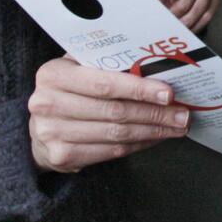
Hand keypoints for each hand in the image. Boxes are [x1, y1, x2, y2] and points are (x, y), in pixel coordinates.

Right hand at [28, 56, 190, 172]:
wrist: (39, 127)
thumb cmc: (70, 90)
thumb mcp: (79, 68)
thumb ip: (107, 64)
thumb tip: (158, 67)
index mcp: (53, 74)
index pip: (104, 83)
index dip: (139, 89)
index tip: (169, 93)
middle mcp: (47, 104)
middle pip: (115, 111)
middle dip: (155, 113)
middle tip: (183, 114)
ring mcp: (52, 133)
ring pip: (116, 134)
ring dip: (153, 131)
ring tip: (176, 126)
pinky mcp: (62, 157)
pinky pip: (111, 152)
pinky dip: (139, 145)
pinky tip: (156, 137)